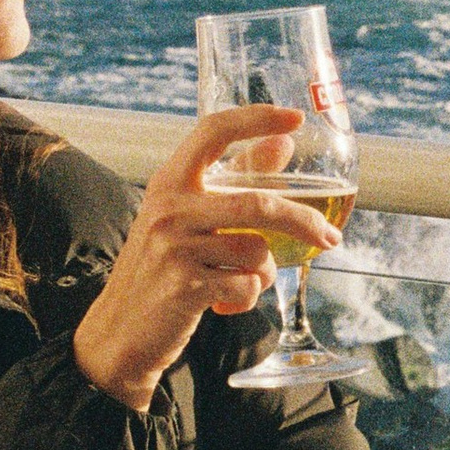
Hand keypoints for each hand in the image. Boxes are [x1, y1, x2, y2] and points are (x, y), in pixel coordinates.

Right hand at [71, 103, 344, 413]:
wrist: (120, 331)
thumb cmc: (160, 270)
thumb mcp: (187, 219)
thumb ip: (234, 181)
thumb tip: (283, 144)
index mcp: (169, 183)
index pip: (213, 131)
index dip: (257, 118)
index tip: (296, 118)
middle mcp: (169, 209)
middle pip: (259, 203)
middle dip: (304, 222)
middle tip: (330, 238)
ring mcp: (174, 247)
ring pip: (258, 252)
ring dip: (263, 272)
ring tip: (239, 281)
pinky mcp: (185, 287)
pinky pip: (247, 286)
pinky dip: (247, 298)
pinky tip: (223, 303)